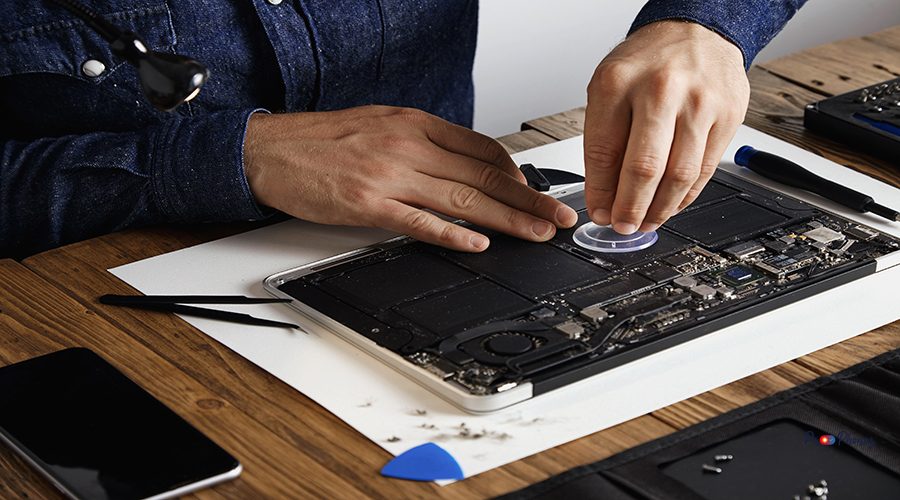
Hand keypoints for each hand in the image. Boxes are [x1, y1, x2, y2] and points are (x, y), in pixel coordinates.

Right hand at [243, 106, 577, 250]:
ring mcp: (389, 175)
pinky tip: (478, 243)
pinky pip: (419, 221)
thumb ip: (423, 144)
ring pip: (463, 198)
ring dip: (507, 220)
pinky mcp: (367, 204)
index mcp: (415, 124)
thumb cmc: (322, 141)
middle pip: (483, 176)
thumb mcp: (381, 125)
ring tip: (536, 235)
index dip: (516, 173)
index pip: (482, 148)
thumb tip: (463, 167)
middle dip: (528, 200)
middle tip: (558, 218)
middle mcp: (408, 146)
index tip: (534, 192)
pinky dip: (452, 233)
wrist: (270, 149)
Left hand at [583, 20, 749, 233]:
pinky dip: (685, 196)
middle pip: (644, 168)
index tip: (598, 211)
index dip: (600, 192)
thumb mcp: (608, 88)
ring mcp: (699, 103)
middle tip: (622, 225)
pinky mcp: (728, 116)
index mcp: (618, 83)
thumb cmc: (647, 62)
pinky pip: (705, 171)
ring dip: (659, 210)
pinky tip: (670, 205)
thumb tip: (604, 197)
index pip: (603, 153)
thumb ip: (604, 140)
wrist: (696, 30)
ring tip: (645, 222)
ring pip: (679, 176)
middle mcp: (661, 91)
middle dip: (629, 208)